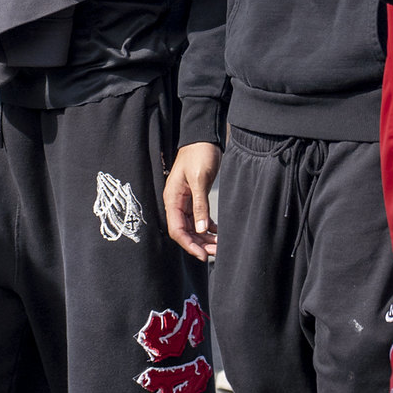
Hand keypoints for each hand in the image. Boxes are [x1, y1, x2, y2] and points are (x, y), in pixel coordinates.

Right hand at [163, 141, 220, 261]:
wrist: (204, 136)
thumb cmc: (199, 153)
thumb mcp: (200, 179)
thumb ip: (200, 205)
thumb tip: (201, 230)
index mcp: (173, 198)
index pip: (177, 230)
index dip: (189, 245)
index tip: (202, 255)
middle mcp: (176, 202)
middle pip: (185, 231)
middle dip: (199, 244)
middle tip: (216, 252)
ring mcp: (185, 200)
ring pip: (193, 226)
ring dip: (204, 237)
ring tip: (219, 245)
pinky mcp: (194, 197)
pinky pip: (199, 218)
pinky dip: (208, 226)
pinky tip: (218, 232)